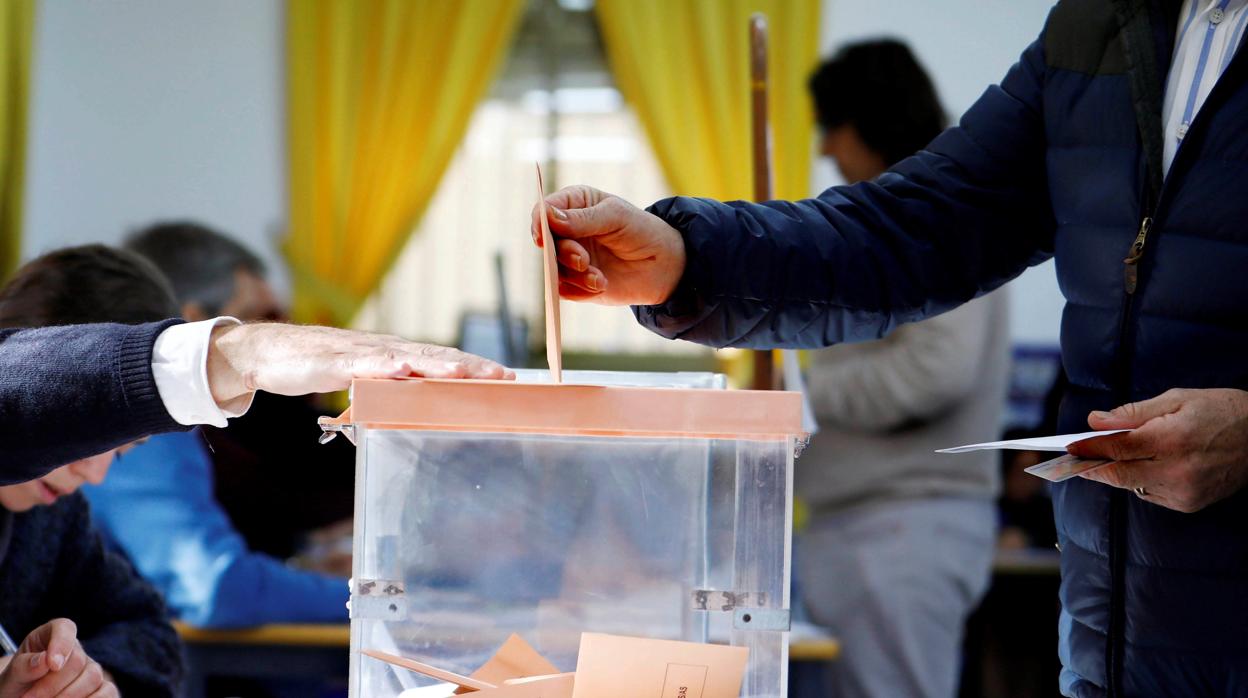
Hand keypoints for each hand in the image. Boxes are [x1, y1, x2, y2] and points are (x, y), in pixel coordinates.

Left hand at [0, 619, 116, 697]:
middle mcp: (76, 650)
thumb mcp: (13, 675)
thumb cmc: (19, 685)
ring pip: (93, 677)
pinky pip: (107, 693)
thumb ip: (24, 666)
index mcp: (52, 636)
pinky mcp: (103, 688)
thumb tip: (46, 660)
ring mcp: (91, 669)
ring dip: (68, 697)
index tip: (53, 664)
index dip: (62, 643)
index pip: (64, 628)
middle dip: (52, 684)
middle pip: (78, 660)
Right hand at [206, 324, 514, 410]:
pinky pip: (363, 363)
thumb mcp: (365, 382)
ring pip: (406, 358)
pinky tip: (402, 369)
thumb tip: (420, 407)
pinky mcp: (335, 361)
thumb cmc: (321, 366)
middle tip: (502, 376)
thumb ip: (392, 391)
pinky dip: (384, 366)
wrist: (270, 353)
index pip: (443, 360)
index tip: (506, 377)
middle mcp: (386, 350)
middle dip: (470, 367)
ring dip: (436, 365)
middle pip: (435, 356)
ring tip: (463, 373)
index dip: (474, 368)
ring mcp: (362, 353)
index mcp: (396, 356)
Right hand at [530, 185, 685, 305]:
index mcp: (575, 205)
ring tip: (599, 279)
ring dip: (575, 276)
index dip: (539, 222)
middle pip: (546, 242)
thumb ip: (582, 218)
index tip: (541, 237)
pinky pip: (564, 290)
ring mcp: (571, 258)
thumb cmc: (641, 231)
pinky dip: (580, 291)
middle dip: (562, 253)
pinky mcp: (577, 283)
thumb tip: (548, 216)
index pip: (545, 210)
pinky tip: (602, 285)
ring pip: (554, 269)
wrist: (663, 265)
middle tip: (582, 260)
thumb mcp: (616, 216)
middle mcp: (568, 231)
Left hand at [1067, 388, 1247, 512]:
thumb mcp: (1177, 399)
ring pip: (1132, 486)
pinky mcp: (1189, 504)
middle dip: (1093, 466)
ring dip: (1119, 472)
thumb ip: (1133, 413)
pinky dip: (1142, 480)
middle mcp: (1177, 470)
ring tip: (1120, 454)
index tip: (1068, 447)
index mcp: (1173, 438)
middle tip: (1075, 459)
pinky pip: (1150, 494)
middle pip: (1118, 474)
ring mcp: (1184, 491)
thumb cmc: (1221, 411)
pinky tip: (1152, 465)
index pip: (1117, 447)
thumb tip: (1095, 421)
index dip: (1088, 448)